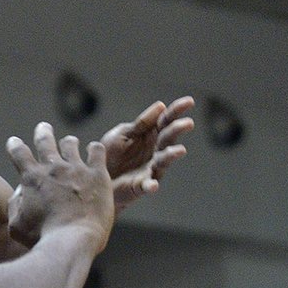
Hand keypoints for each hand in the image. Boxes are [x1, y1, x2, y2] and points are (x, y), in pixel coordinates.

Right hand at [5, 123, 114, 249]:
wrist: (72, 240)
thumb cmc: (42, 238)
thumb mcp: (16, 226)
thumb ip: (15, 206)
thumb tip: (21, 194)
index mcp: (32, 178)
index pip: (18, 152)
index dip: (15, 145)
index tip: (15, 142)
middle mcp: (53, 167)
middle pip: (45, 140)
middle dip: (42, 132)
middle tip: (43, 128)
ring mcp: (76, 168)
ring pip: (70, 143)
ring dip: (68, 142)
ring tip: (70, 143)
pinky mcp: (98, 174)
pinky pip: (97, 150)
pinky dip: (94, 149)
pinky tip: (94, 151)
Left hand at [101, 96, 194, 210]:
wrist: (98, 177)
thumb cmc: (112, 154)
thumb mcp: (124, 133)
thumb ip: (142, 123)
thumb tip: (161, 105)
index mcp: (150, 135)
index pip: (166, 120)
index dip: (177, 110)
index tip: (190, 101)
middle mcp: (155, 151)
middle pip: (168, 138)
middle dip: (177, 130)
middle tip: (188, 123)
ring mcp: (150, 168)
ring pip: (163, 161)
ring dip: (171, 155)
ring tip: (180, 151)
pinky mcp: (141, 185)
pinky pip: (147, 185)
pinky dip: (151, 185)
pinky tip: (153, 185)